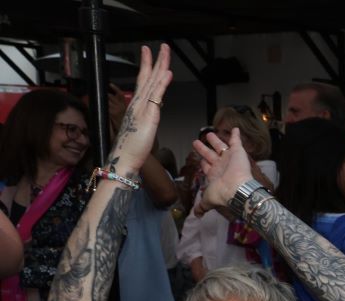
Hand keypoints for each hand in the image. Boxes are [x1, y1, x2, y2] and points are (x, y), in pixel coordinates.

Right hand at [108, 45, 171, 175]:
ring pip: (152, 82)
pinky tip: (167, 73)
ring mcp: (142, 109)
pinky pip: (156, 97)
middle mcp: (138, 104)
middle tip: (162, 45)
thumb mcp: (140, 129)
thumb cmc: (131, 148)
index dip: (147, 66)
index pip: (143, 82)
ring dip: (160, 65)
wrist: (124, 159)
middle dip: (155, 60)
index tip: (148, 52)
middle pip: (148, 77)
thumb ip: (145, 119)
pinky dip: (162, 84)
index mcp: (136, 106)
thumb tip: (151, 114)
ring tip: (165, 51)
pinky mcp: (149, 117)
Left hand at [194, 127, 252, 213]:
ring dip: (215, 140)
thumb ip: (201, 206)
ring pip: (221, 147)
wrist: (237, 188)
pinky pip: (237, 141)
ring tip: (208, 133)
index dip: (202, 163)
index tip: (200, 160)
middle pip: (210, 155)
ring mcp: (229, 159)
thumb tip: (197, 215)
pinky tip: (235, 129)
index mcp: (214, 175)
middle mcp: (221, 166)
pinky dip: (236, 135)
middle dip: (203, 150)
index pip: (207, 167)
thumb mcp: (207, 200)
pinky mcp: (238, 152)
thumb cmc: (222, 194)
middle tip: (196, 142)